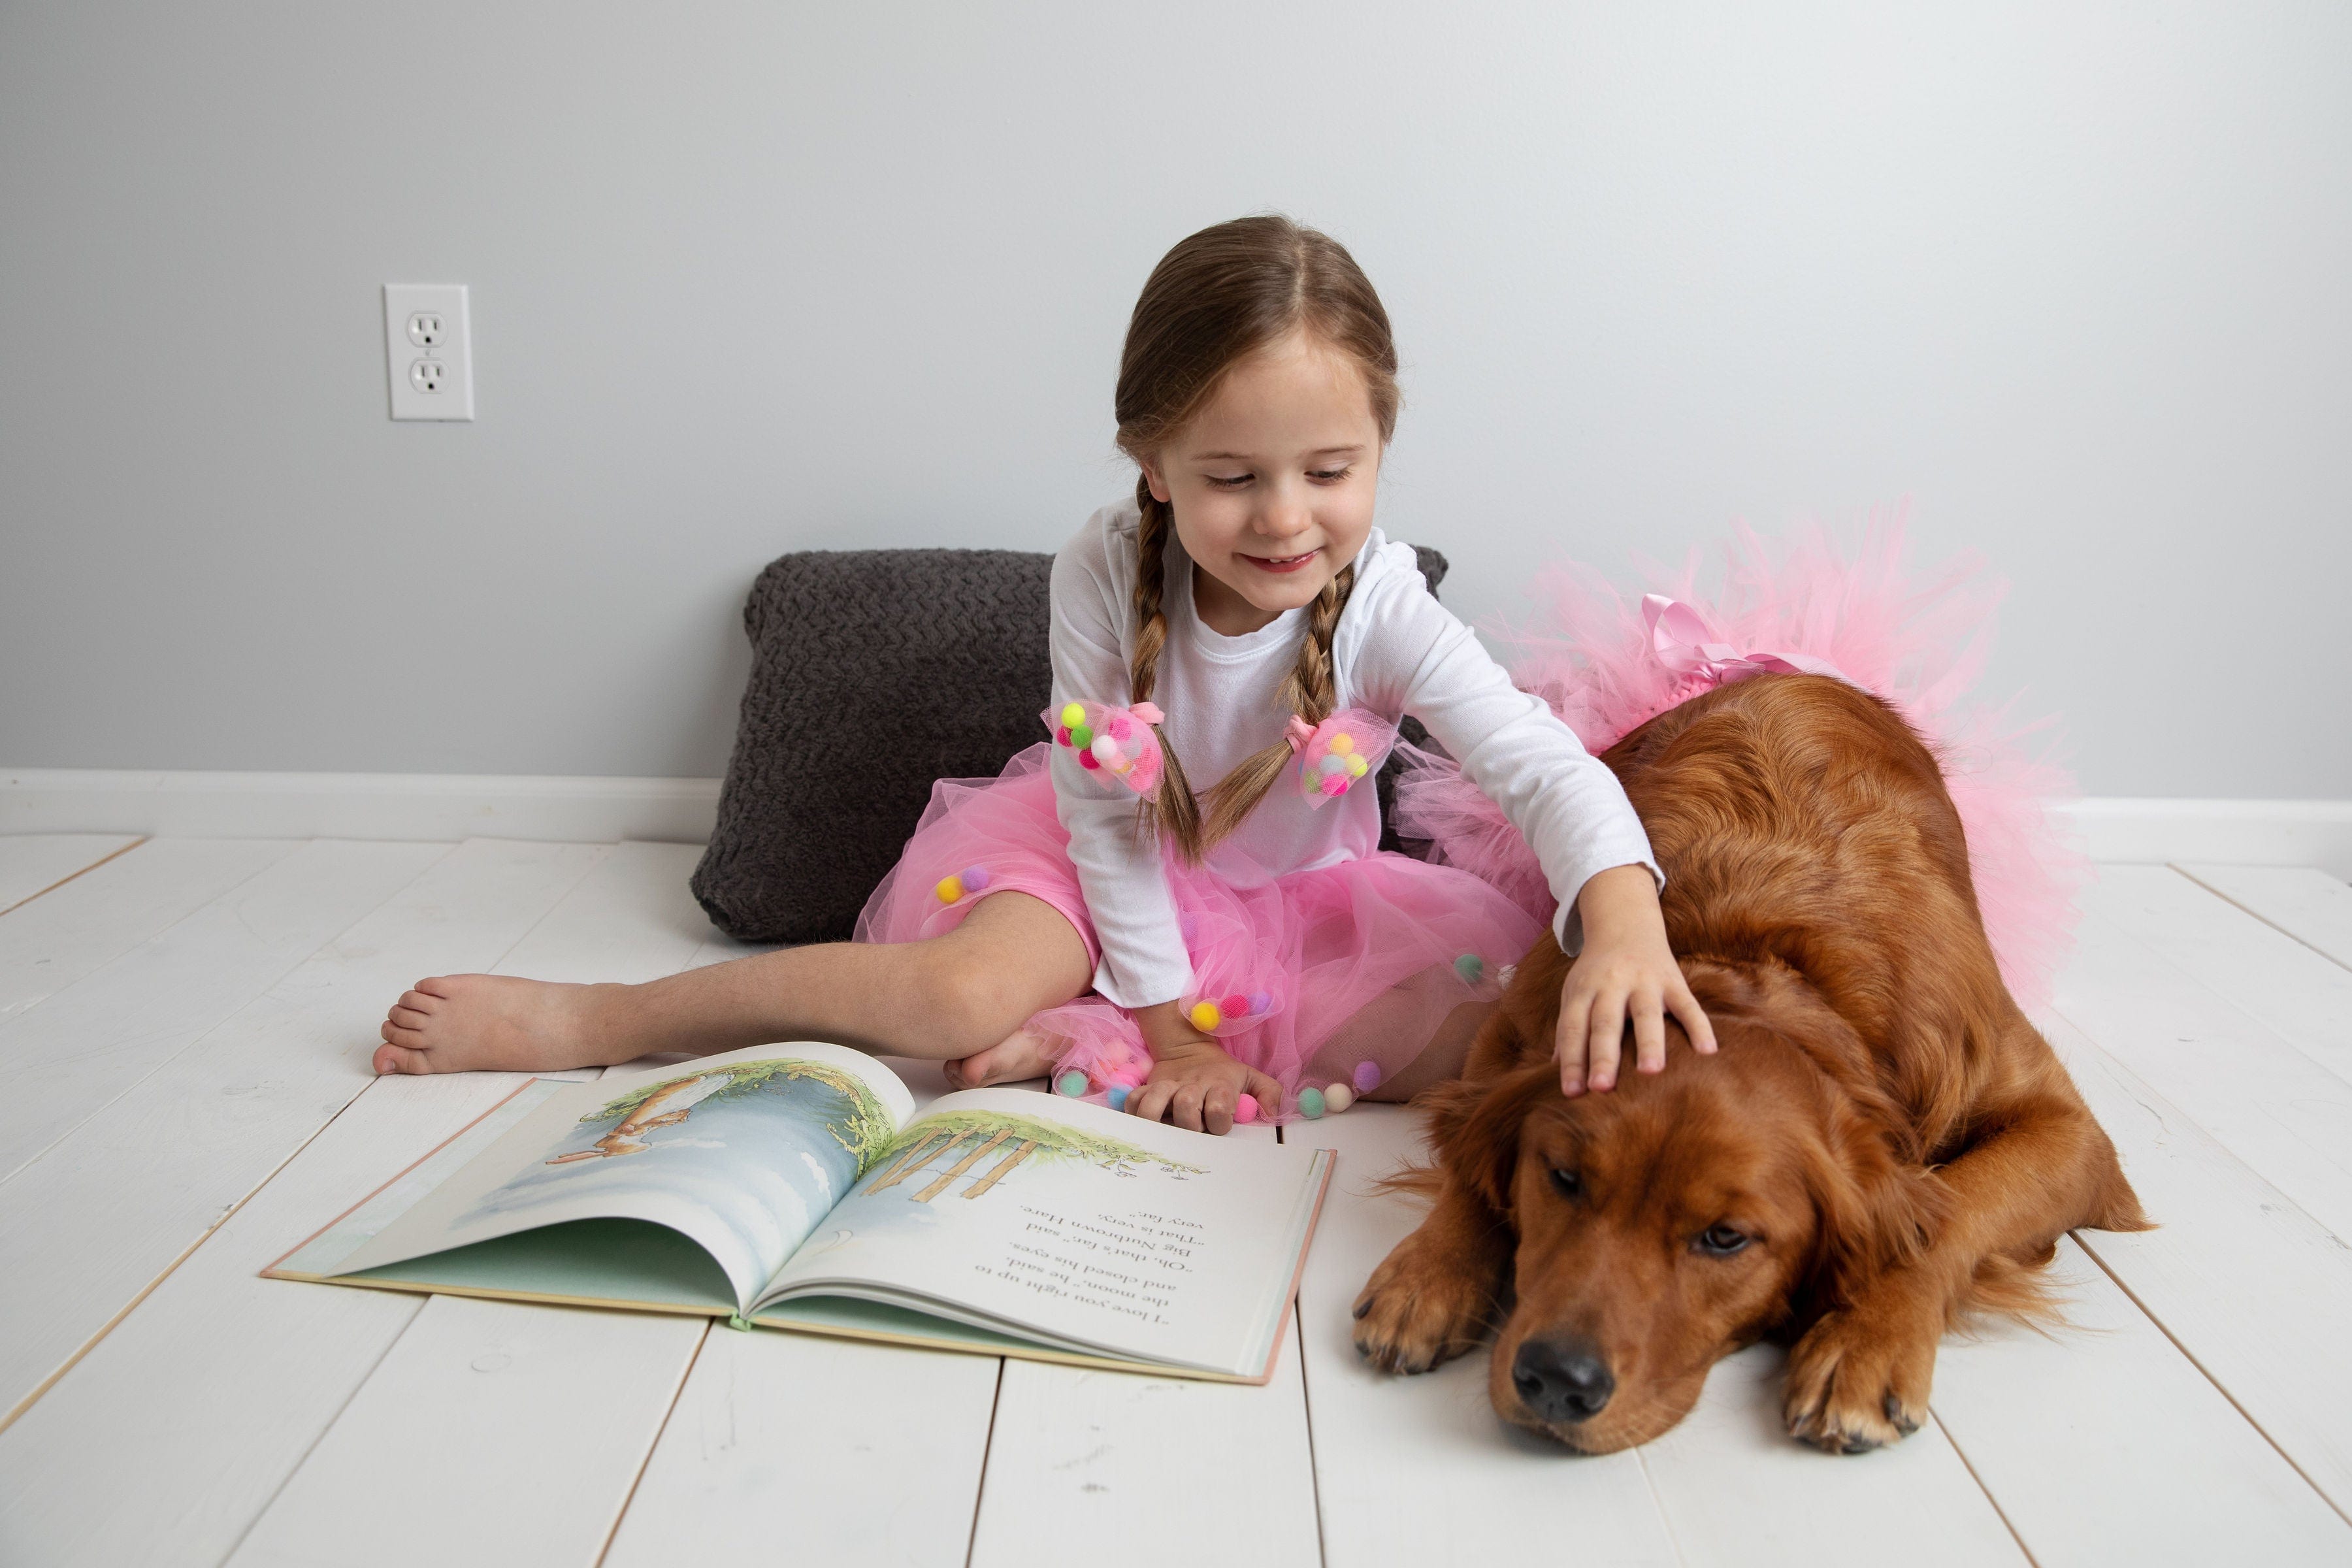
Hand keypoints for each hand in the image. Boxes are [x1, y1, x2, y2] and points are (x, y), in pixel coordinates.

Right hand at [1127, 1002, 1283, 1133]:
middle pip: (1187, 1105)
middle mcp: (1193, 1085)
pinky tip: (1145, 1121)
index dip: (1220, 1121)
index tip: (1220, 1125)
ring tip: (1162, 1130)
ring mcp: (1169, 1086)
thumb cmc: (1224, 1074)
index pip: (1220, 1106)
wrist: (1191, 1050)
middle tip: (1192, 1129)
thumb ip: (1268, 1093)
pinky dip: (1135, 1111)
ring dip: (1157, 1119)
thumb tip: (1271, 1113)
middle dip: (1189, 1124)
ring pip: (1154, 1102)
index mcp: (1220, 1084)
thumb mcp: (1251, 1078)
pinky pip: (1134, 1099)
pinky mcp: (1150, 1086)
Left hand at [1555, 864, 1715, 1095]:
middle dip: (1603, 1056)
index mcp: (1584, 990)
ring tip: (1650, 1072)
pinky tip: (1707, 1052)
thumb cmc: (1597, 973)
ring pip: (1646, 1014)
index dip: (1572, 1061)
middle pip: (1606, 1023)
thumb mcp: (1576, 994)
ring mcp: (1644, 981)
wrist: (1626, 925)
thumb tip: (1555, 1069)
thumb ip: (1569, 1030)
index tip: (1571, 1093)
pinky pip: (1688, 1005)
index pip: (1574, 1028)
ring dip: (1648, 1042)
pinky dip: (1699, 1026)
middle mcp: (1611, 984)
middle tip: (1601, 1088)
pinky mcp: (1674, 980)